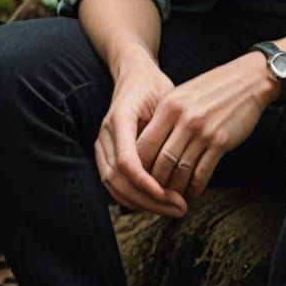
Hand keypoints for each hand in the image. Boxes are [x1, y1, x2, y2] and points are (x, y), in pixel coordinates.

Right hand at [94, 45, 187, 216]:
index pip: (124, 160)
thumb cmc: (155, 85)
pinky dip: (136, 199)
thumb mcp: (166, 98)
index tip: (166, 193)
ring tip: (174, 209)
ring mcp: (103, 147)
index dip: (143, 182)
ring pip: (114, 188)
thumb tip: (182, 159)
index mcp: (120, 118)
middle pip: (117, 181)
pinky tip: (160, 203)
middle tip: (179, 208)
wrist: (135, 75)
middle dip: (148, 200)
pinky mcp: (107, 156)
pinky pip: (116, 185)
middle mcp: (106, 135)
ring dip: (143, 204)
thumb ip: (167, 125)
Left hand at [136, 52, 274, 203]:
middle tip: (155, 192)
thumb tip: (150, 145)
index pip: (144, 144)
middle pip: (160, 161)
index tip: (140, 176)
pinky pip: (202, 173)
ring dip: (175, 189)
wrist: (249, 80)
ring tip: (173, 196)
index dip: (139, 166)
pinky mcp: (220, 141)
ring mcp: (202, 131)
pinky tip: (193, 191)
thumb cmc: (215, 87)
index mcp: (170, 105)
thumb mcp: (183, 94)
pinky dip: (195, 187)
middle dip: (155, 183)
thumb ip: (166, 116)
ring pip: (180, 171)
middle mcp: (184, 119)